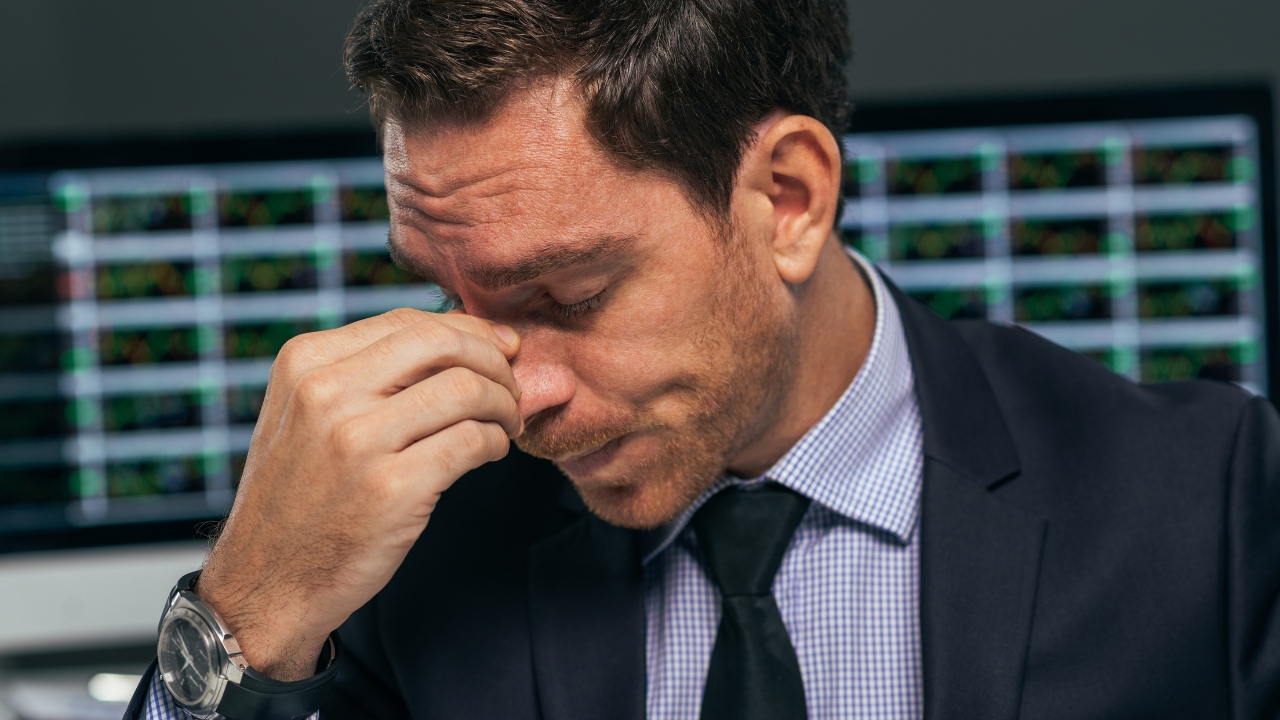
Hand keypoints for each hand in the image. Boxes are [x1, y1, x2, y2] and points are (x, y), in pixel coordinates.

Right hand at [196, 309, 522, 680]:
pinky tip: (491, 452)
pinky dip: (496, 441)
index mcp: (305, 362)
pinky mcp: (391, 490)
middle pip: (444, 344)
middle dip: (493, 361)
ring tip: (505, 424)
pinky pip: (473, 441)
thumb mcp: (307, 414)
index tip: (498, 351)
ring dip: (503, 404)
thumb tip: (468, 332)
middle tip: (510, 388)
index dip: (467, 331)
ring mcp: (357, 442)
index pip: (409, 322)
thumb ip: (370, 371)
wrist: (266, 583)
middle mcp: (326, 393)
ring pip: (467, 389)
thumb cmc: (303, 496)